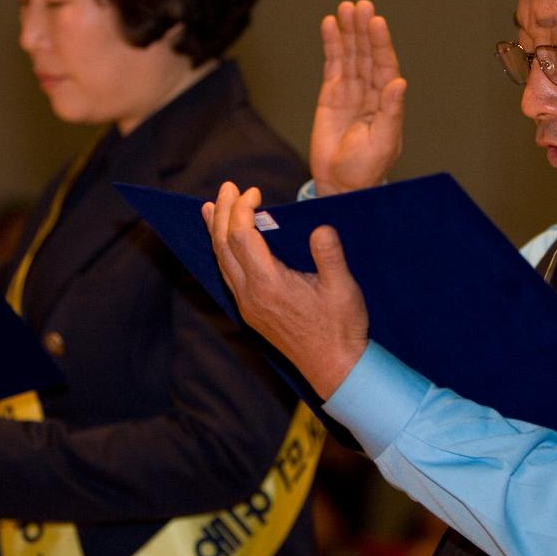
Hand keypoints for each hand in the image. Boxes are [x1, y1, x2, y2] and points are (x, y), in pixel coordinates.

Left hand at [203, 182, 368, 398]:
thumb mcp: (343, 289)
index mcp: (269, 284)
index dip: (243, 209)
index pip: (242, 236)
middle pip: (223, 246)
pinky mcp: (251, 312)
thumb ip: (330, 256)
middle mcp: (250, 294)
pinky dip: (223, 251)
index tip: (254, 191)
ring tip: (212, 208)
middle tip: (228, 186)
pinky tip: (226, 244)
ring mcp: (248, 305)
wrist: (334, 368)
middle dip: (224, 212)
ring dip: (216, 231)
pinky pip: (228, 274)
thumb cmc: (341, 328)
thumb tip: (320, 228)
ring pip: (221, 261)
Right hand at [309, 0, 406, 195]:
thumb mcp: (384, 141)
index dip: (380, 43)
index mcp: (387, 100)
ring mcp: (350, 91)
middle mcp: (370, 91)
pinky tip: (329, 25)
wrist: (340, 185)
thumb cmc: (367, 168)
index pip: (384, 64)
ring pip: (350, 54)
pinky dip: (331, 44)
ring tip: (345, 8)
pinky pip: (332, 64)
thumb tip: (399, 82)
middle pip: (367, 53)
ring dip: (348, 31)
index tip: (376, 22)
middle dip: (363, 29)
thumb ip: (391, 112)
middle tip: (360, 5)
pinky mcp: (330, 95)